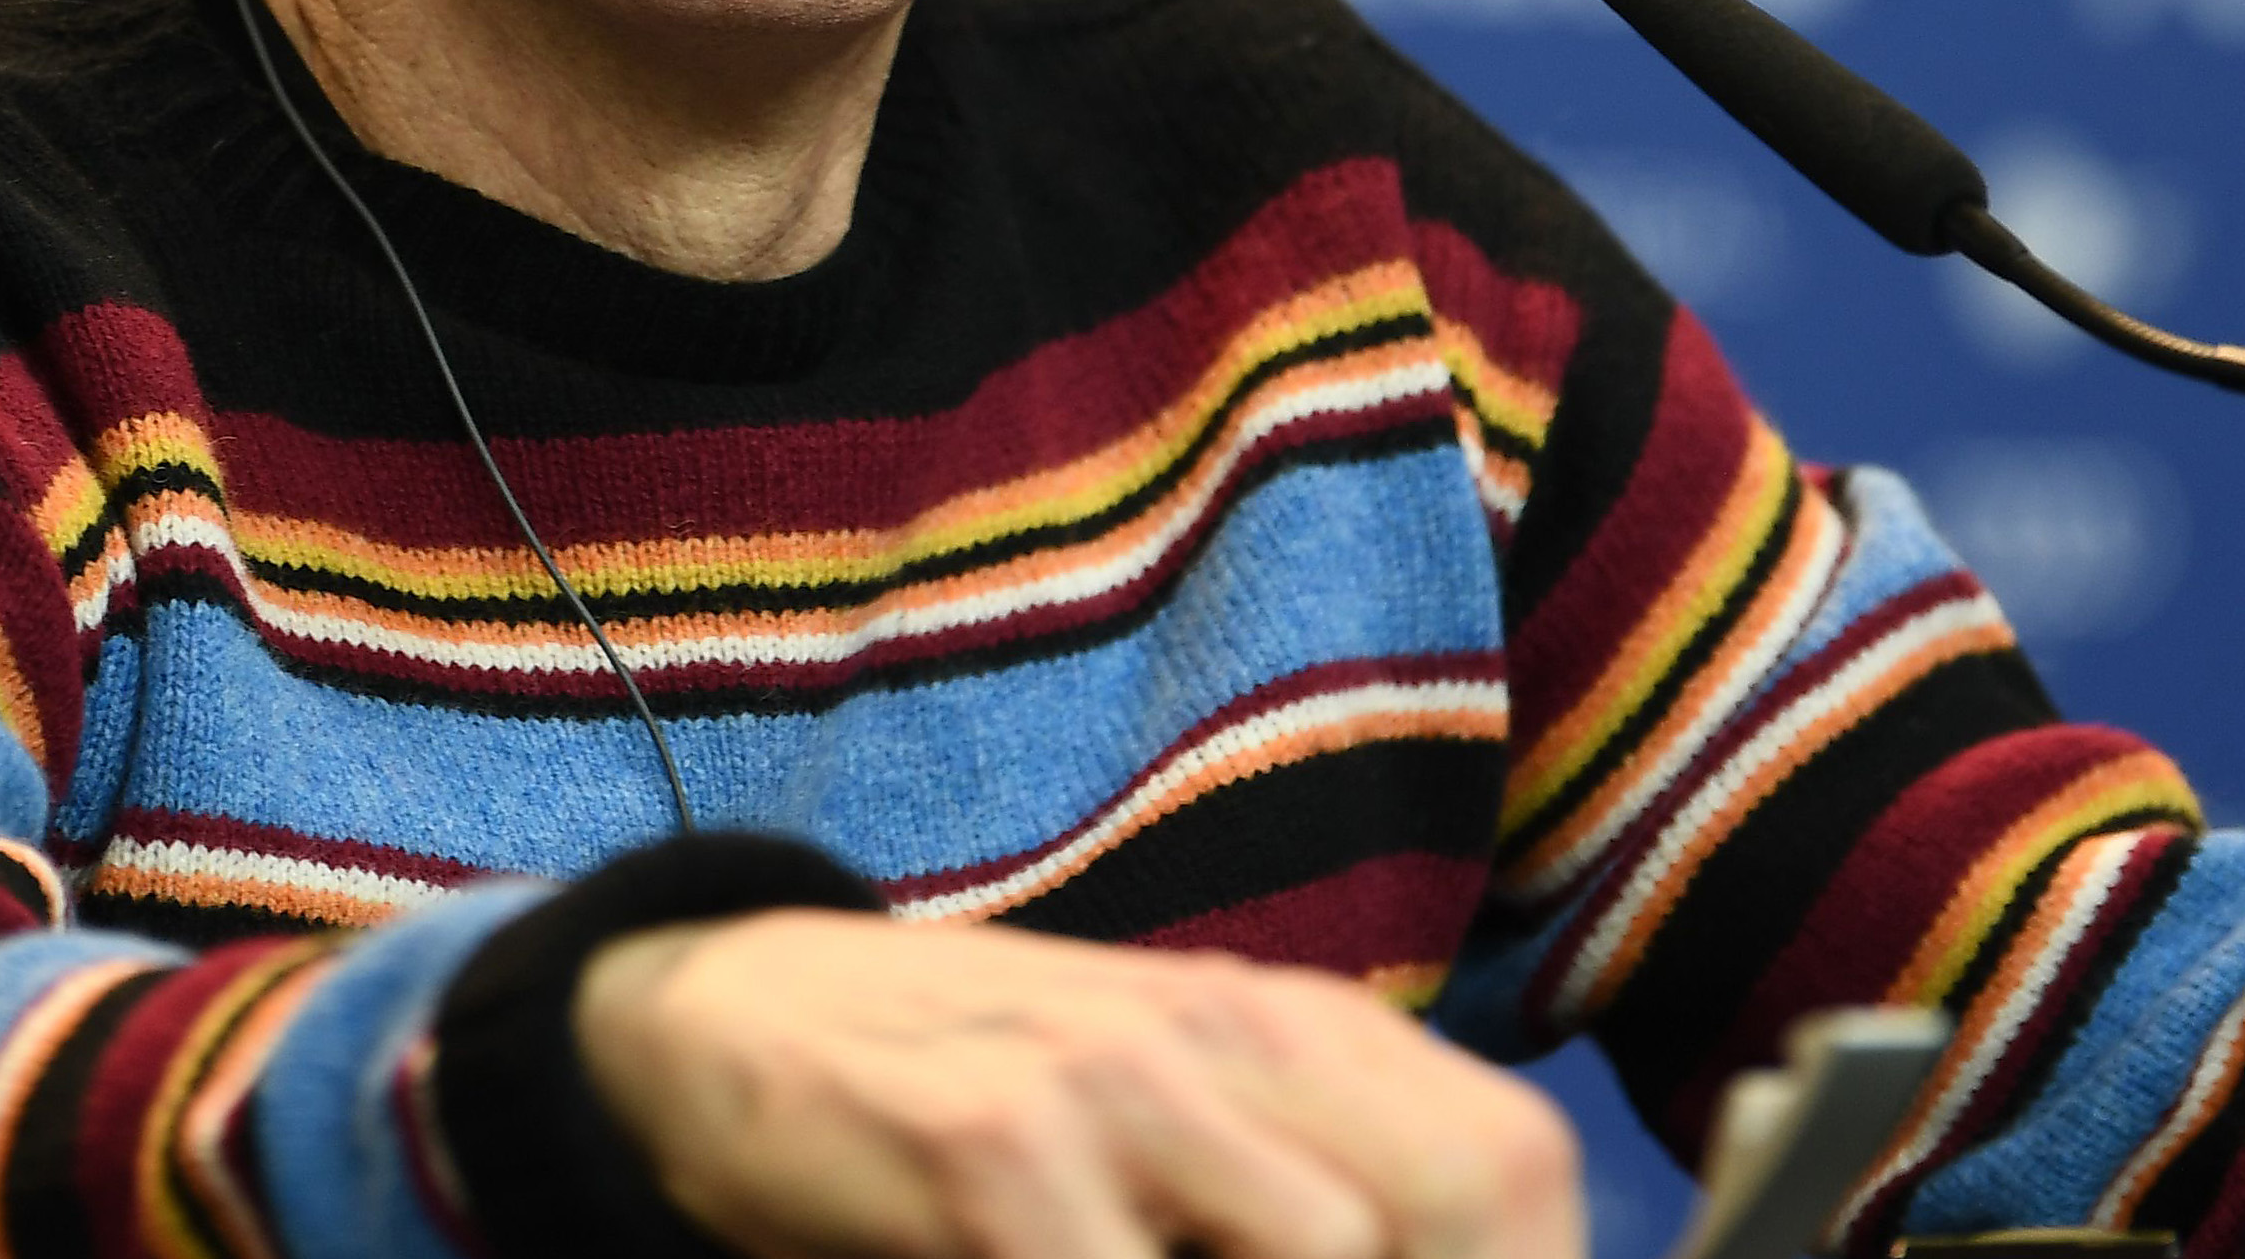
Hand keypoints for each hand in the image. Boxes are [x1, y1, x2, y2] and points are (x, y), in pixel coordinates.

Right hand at [572, 911, 1583, 1258]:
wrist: (732, 1010)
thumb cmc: (979, 1102)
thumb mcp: (1165, 1119)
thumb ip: (1303, 1188)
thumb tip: (1470, 1255)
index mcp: (1293, 1032)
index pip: (1513, 1170)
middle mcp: (1225, 1034)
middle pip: (1463, 1208)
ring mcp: (1111, 1086)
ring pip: (1324, 1253)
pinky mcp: (990, 1153)